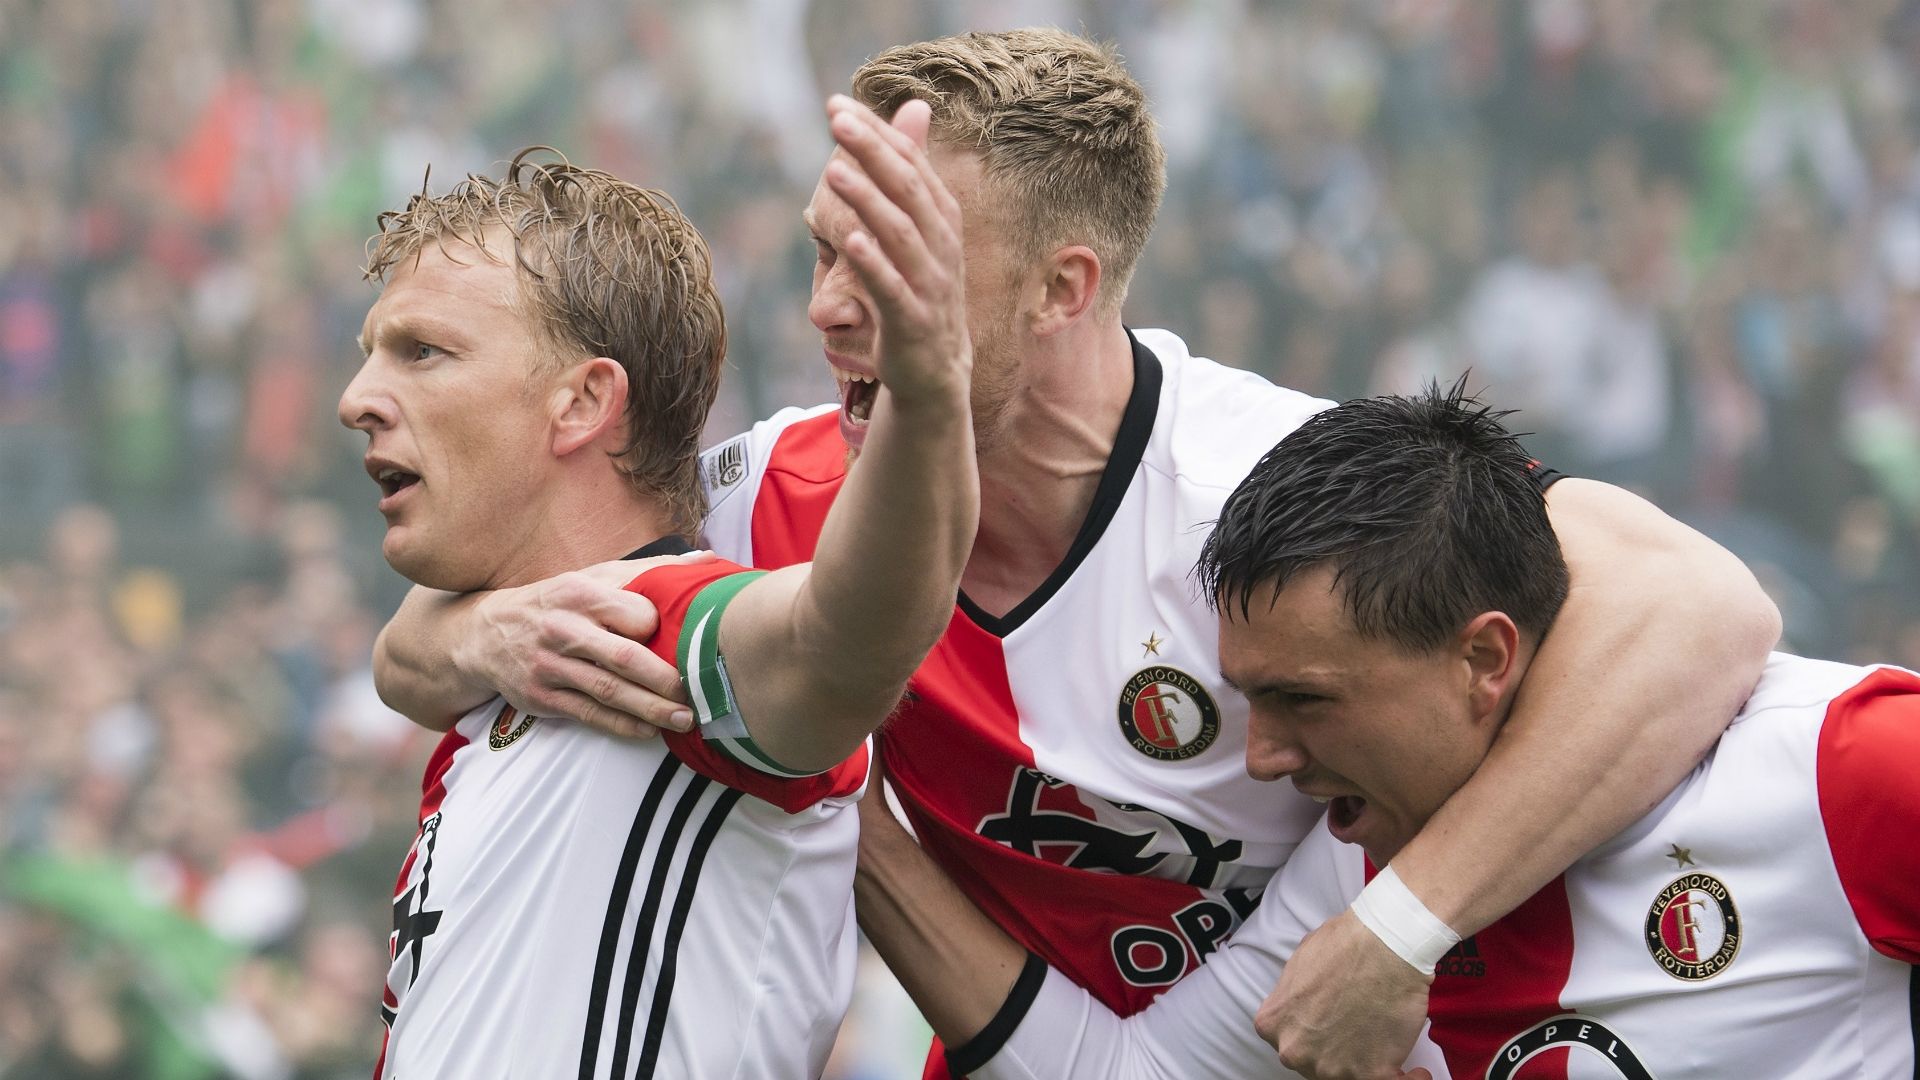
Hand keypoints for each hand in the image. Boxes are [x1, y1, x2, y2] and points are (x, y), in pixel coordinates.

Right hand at [451, 552, 713, 738]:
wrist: (484, 634)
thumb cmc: (556, 602)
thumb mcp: (593, 577)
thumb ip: (649, 572)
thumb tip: (707, 561)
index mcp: (580, 593)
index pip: (635, 614)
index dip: (662, 628)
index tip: (686, 640)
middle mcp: (563, 629)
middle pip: (625, 659)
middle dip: (666, 680)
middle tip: (700, 693)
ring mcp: (550, 666)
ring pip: (609, 692)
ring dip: (651, 709)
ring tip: (685, 719)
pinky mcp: (541, 697)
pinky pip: (589, 715)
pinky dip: (622, 725)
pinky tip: (649, 731)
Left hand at [822, 94, 970, 405]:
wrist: (935, 370)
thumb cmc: (918, 292)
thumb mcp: (917, 232)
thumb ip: (907, 177)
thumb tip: (911, 110)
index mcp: (941, 219)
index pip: (911, 163)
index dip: (878, 132)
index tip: (839, 104)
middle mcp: (942, 245)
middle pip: (907, 189)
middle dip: (872, 151)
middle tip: (836, 120)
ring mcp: (930, 284)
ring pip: (900, 233)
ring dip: (867, 200)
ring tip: (834, 170)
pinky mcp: (913, 320)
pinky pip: (892, 288)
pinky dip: (872, 263)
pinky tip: (848, 241)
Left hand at [1255, 909, 1433, 1079]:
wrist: (1386, 945)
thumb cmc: (1345, 945)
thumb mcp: (1298, 964)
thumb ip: (1293, 998)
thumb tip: (1302, 1006)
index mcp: (1274, 1024)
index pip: (1291, 1040)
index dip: (1313, 1035)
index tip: (1330, 1035)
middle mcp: (1295, 1051)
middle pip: (1315, 1061)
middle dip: (1335, 1050)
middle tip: (1357, 1036)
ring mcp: (1331, 1067)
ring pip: (1348, 1076)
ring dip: (1366, 1064)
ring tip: (1387, 1048)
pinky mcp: (1371, 1074)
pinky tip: (1416, 1072)